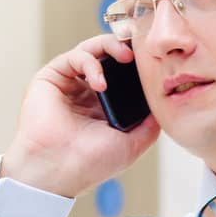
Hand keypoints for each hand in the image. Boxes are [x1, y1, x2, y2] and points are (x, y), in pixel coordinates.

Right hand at [2, 34, 161, 198]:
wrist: (59, 170)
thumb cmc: (91, 163)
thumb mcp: (133, 144)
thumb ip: (149, 123)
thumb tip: (164, 104)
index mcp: (104, 105)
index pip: (122, 73)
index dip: (137, 64)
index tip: (153, 59)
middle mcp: (85, 91)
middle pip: (108, 55)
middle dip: (126, 47)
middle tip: (140, 51)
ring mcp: (68, 83)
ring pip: (91, 49)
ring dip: (110, 46)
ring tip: (125, 57)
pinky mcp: (51, 77)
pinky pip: (74, 57)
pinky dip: (91, 63)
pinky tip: (100, 83)